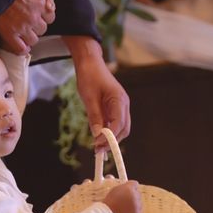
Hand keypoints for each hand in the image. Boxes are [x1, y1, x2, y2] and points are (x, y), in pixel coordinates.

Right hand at [0, 0, 55, 54]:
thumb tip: (47, 3)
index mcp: (39, 3)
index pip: (50, 17)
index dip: (43, 18)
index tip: (38, 17)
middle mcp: (33, 17)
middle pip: (42, 30)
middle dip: (36, 27)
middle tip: (28, 24)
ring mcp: (22, 28)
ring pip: (33, 41)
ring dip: (29, 38)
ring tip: (23, 33)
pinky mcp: (10, 35)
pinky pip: (21, 49)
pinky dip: (22, 49)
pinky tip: (20, 46)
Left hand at [63, 36, 130, 150]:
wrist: (90, 63)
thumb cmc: (89, 76)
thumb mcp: (89, 97)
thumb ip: (94, 116)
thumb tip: (96, 135)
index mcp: (119, 99)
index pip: (119, 124)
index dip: (109, 137)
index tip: (98, 144)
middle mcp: (123, 104)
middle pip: (123, 129)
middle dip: (112, 141)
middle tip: (98, 150)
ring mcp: (120, 106)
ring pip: (120, 128)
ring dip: (110, 138)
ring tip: (97, 147)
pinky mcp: (114, 107)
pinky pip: (114, 123)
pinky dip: (107, 132)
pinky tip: (98, 138)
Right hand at [102, 181, 142, 212]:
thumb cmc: (109, 202)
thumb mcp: (115, 189)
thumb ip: (123, 186)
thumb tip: (126, 185)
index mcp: (129, 187)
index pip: (135, 184)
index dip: (131, 187)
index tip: (128, 191)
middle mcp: (135, 195)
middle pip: (138, 193)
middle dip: (132, 196)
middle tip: (125, 200)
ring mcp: (137, 204)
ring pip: (139, 202)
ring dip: (134, 204)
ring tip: (124, 207)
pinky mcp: (138, 212)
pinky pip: (140, 210)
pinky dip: (135, 211)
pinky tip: (128, 211)